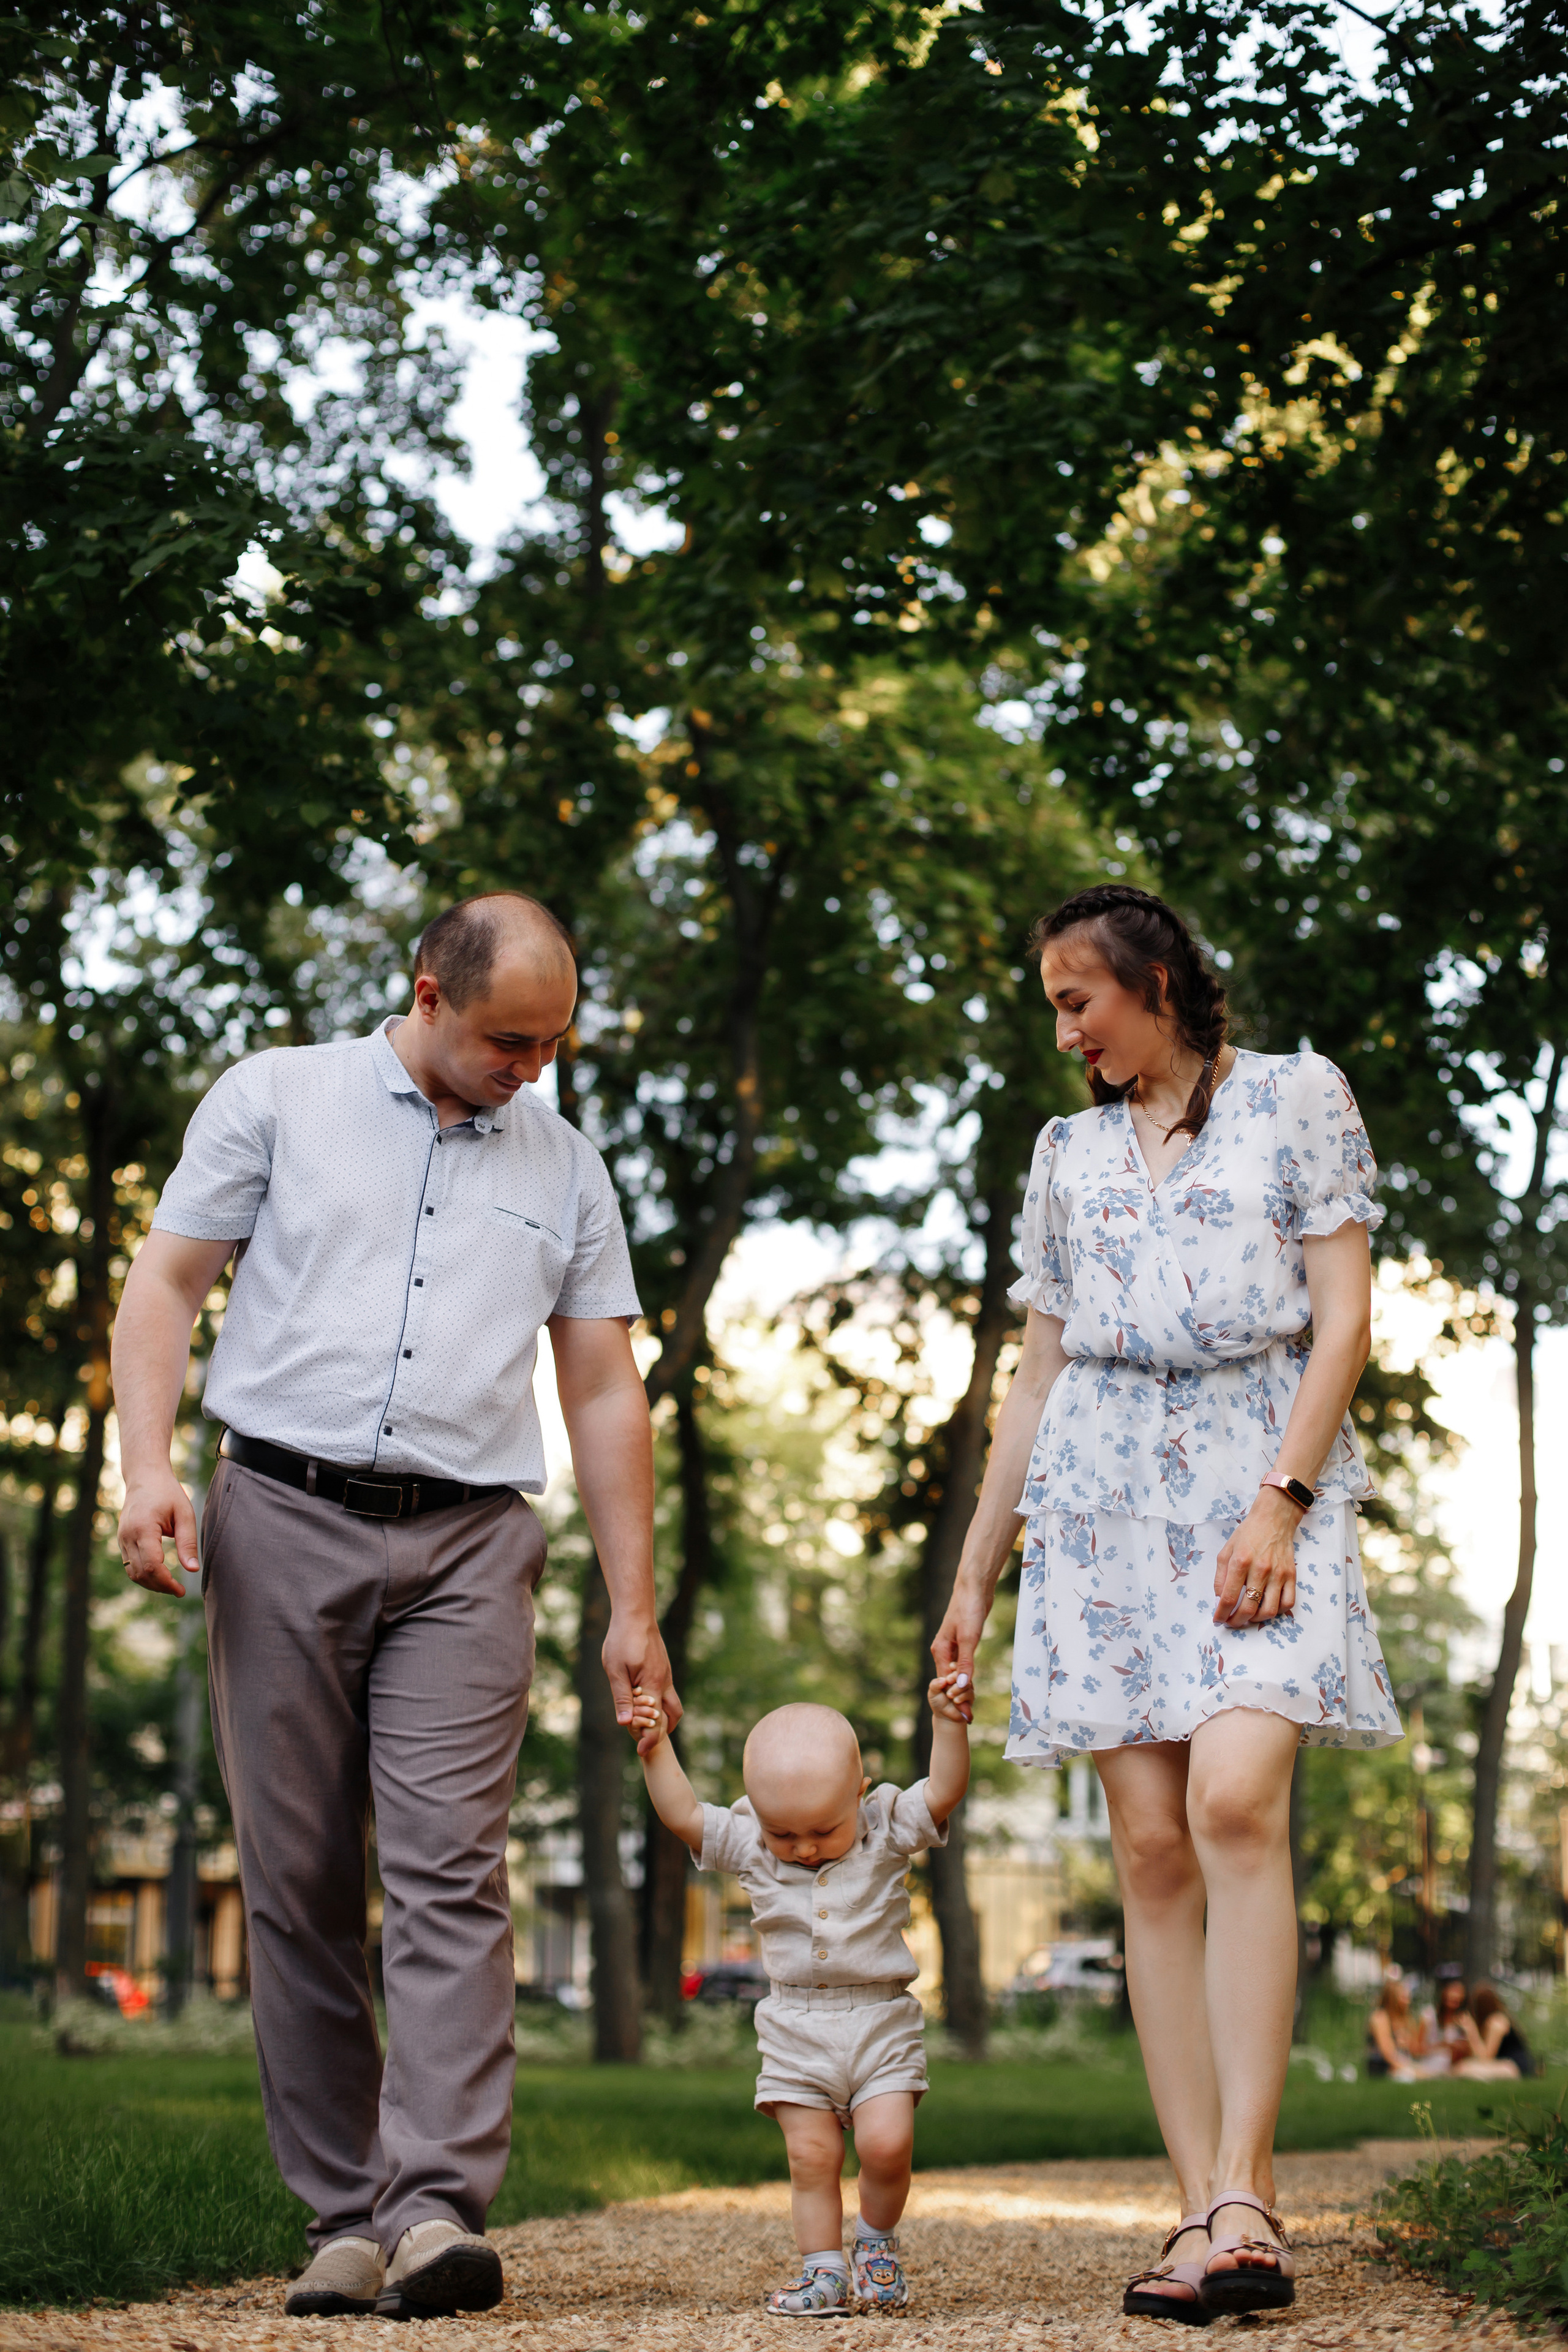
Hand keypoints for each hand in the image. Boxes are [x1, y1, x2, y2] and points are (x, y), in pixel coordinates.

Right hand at [117, 1468, 199, 1597]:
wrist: (144, 1476)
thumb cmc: (167, 1493)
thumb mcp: (184, 1513)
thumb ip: (188, 1542)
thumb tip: (193, 1569)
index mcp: (143, 1528)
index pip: (152, 1566)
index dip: (166, 1583)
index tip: (181, 1590)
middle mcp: (127, 1535)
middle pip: (140, 1573)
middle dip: (160, 1587)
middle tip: (178, 1591)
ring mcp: (121, 1538)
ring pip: (132, 1573)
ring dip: (150, 1584)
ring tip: (170, 1586)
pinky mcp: (121, 1540)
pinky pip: (129, 1565)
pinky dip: (143, 1575)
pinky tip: (159, 1576)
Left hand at [603, 1607, 681, 1754]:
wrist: (635, 1614)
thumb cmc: (622, 1640)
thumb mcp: (615, 1670)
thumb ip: (621, 1698)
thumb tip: (625, 1724)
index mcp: (653, 1684)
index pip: (657, 1722)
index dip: (650, 1740)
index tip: (640, 1752)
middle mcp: (664, 1682)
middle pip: (673, 1716)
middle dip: (660, 1731)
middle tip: (641, 1738)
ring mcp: (666, 1674)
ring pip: (672, 1705)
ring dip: (661, 1718)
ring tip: (642, 1722)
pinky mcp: (663, 1668)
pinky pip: (666, 1693)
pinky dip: (658, 1704)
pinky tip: (640, 1700)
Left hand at [927, 1668, 971, 1725]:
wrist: (945, 1716)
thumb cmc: (938, 1702)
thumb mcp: (932, 1692)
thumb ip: (935, 1684)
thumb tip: (944, 1680)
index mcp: (950, 1676)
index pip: (955, 1666)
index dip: (954, 1666)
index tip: (950, 1667)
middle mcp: (959, 1680)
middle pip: (962, 1672)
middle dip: (955, 1676)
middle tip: (948, 1681)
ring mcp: (965, 1688)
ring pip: (966, 1683)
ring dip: (957, 1688)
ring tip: (949, 1695)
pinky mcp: (970, 1697)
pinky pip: (969, 1693)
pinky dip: (962, 1696)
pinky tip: (956, 1700)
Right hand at [931, 1580, 987, 1720]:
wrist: (974, 1588)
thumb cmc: (969, 1610)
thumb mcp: (969, 1639)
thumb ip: (965, 1664)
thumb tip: (963, 1687)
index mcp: (940, 1650)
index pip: (946, 1683)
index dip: (955, 1700)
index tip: (966, 1717)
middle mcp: (943, 1650)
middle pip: (950, 1680)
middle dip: (959, 1697)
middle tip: (970, 1716)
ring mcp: (952, 1646)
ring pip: (957, 1673)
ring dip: (963, 1687)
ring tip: (971, 1705)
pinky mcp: (962, 1641)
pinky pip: (963, 1664)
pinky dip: (967, 1675)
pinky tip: (972, 1683)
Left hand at [1214, 1489, 1300, 1624]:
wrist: (1274, 1519)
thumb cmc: (1247, 1534)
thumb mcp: (1226, 1551)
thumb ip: (1220, 1576)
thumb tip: (1219, 1600)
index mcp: (1240, 1562)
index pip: (1228, 1597)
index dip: (1221, 1613)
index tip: (1218, 1620)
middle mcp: (1260, 1569)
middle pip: (1248, 1608)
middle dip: (1236, 1621)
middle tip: (1231, 1622)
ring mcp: (1278, 1574)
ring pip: (1269, 1610)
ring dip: (1256, 1619)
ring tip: (1248, 1616)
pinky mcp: (1292, 1576)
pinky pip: (1287, 1603)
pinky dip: (1276, 1612)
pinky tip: (1266, 1608)